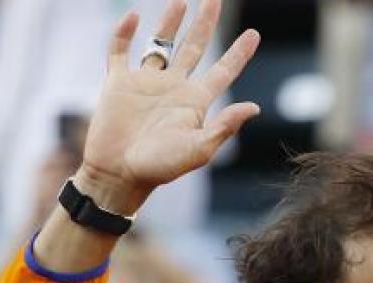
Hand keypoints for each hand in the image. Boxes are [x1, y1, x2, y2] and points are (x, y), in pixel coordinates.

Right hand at [75, 0, 260, 212]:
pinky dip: (124, 33)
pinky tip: (133, 16)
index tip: (254, 34)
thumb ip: (224, 127)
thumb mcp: (198, 149)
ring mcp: (146, 83)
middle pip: (194, 48)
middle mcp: (173, 87)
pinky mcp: (118, 83)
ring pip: (160, 44)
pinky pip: (120, 51)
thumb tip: (254, 106)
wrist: (119, 174)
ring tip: (181, 1)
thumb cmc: (160, 167)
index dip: (239, 53)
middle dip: (205, 24)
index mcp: (195, 102)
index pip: (223, 71)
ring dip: (170, 22)